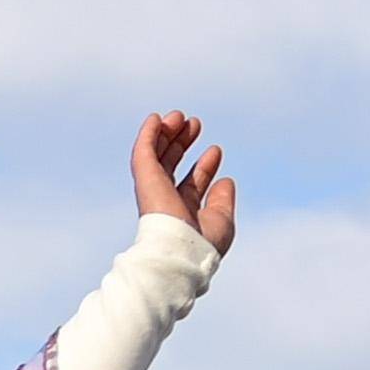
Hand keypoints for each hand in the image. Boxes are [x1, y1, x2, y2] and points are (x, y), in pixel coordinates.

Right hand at [133, 109, 236, 249]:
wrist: (182, 253)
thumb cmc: (203, 245)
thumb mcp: (221, 220)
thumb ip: (222, 200)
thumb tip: (226, 181)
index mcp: (184, 212)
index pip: (192, 183)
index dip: (204, 166)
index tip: (216, 150)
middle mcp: (167, 200)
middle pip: (173, 165)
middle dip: (183, 144)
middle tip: (195, 123)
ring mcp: (154, 190)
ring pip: (157, 157)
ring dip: (167, 135)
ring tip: (179, 116)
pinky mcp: (146, 180)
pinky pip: (144, 153)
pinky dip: (148, 135)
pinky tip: (156, 119)